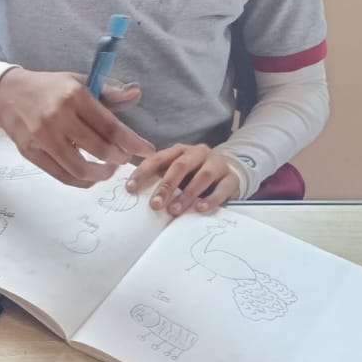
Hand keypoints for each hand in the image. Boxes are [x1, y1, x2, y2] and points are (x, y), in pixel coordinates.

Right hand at [0, 67, 155, 186]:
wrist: (6, 93)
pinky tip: (90, 175)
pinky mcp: (31, 152)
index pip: (111, 126)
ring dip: (101, 174)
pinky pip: (61, 175)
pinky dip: (80, 180)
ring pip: (80, 167)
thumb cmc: (47, 88)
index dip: (132, 142)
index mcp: (74, 96)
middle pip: (99, 149)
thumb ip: (108, 91)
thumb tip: (135, 93)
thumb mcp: (78, 81)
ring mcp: (43, 137)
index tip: (146, 150)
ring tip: (108, 169)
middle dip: (119, 159)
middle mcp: (58, 117)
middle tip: (124, 159)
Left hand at [126, 144, 240, 214]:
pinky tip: (200, 209)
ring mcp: (217, 164)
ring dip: (186, 195)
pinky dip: (211, 199)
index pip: (158, 158)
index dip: (143, 173)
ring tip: (174, 211)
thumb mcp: (177, 174)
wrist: (230, 172)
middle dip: (166, 186)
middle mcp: (198, 153)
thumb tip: (135, 194)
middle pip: (180, 166)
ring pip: (202, 177)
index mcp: (180, 150)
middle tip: (155, 204)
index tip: (130, 188)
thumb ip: (161, 179)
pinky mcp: (231, 178)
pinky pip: (222, 188)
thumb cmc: (195, 175)